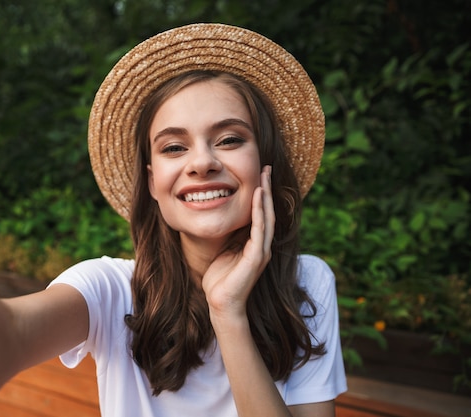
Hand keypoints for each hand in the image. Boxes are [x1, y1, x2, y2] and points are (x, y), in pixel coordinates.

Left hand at [202, 165, 274, 318]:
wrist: (221, 304)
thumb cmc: (219, 279)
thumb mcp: (223, 249)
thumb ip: (228, 235)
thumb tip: (222, 216)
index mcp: (254, 244)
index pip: (261, 214)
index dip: (261, 194)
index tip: (259, 174)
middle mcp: (262, 245)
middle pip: (268, 211)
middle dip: (267, 188)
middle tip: (266, 167)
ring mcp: (261, 251)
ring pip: (267, 217)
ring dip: (266, 195)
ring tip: (265, 175)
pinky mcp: (256, 257)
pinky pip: (260, 229)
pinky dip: (260, 211)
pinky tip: (258, 195)